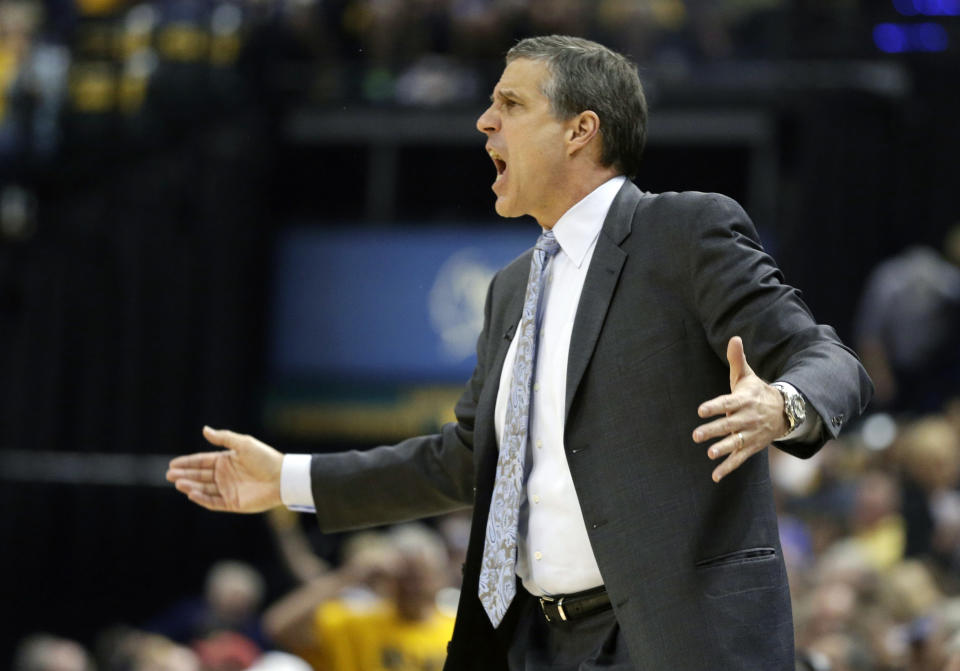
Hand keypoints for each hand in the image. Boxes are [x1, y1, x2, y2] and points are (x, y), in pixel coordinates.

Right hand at [166, 426, 283, 512]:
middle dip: (184, 475)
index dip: (187, 463)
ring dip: (190, 486)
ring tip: (178, 483)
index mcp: (226, 461)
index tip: (172, 464)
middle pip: (199, 476)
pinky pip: (213, 502)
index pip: (202, 462)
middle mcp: (225, 476)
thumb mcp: (244, 444)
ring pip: (204, 489)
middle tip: (169, 474)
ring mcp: (228, 490)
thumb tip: (204, 429)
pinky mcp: (233, 503)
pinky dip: (201, 499)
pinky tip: (191, 493)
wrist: (282, 477)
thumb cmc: (265, 458)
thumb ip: (224, 438)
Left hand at [693, 336, 786, 482]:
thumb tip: (734, 338)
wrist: (785, 412)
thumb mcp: (747, 376)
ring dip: (724, 449)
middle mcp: (747, 418)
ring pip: (736, 442)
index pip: (727, 402)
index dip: (714, 406)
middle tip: (696, 435)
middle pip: (729, 424)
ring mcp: (751, 433)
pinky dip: (728, 468)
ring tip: (710, 453)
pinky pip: (740, 459)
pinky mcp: (752, 446)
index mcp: (744, 400)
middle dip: (714, 430)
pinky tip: (715, 476)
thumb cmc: (757, 392)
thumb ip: (737, 360)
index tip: (700, 410)